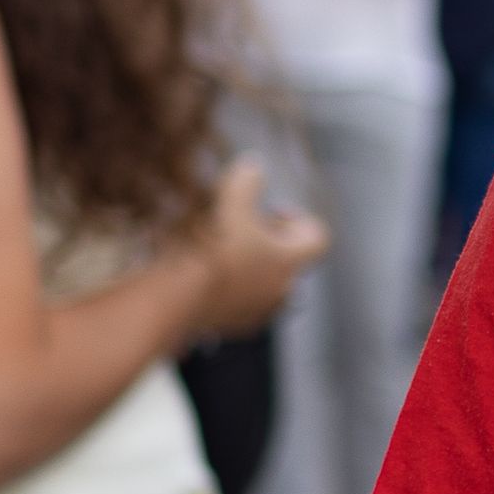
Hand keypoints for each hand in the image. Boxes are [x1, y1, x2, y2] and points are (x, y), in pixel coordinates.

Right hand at [185, 159, 326, 338]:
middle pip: (289, 260)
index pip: (318, 238)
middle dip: (268, 240)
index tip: (270, 210)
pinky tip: (203, 274)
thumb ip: (246, 181)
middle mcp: (282, 292)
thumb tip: (254, 167)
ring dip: (250, 265)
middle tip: (239, 226)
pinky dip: (230, 287)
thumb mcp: (229, 204)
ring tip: (219, 249)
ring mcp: (259, 312)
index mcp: (290, 263)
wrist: (175, 303)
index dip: (298, 219)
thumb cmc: (209, 252)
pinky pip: (241, 302)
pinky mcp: (234, 326)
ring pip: (265, 282)